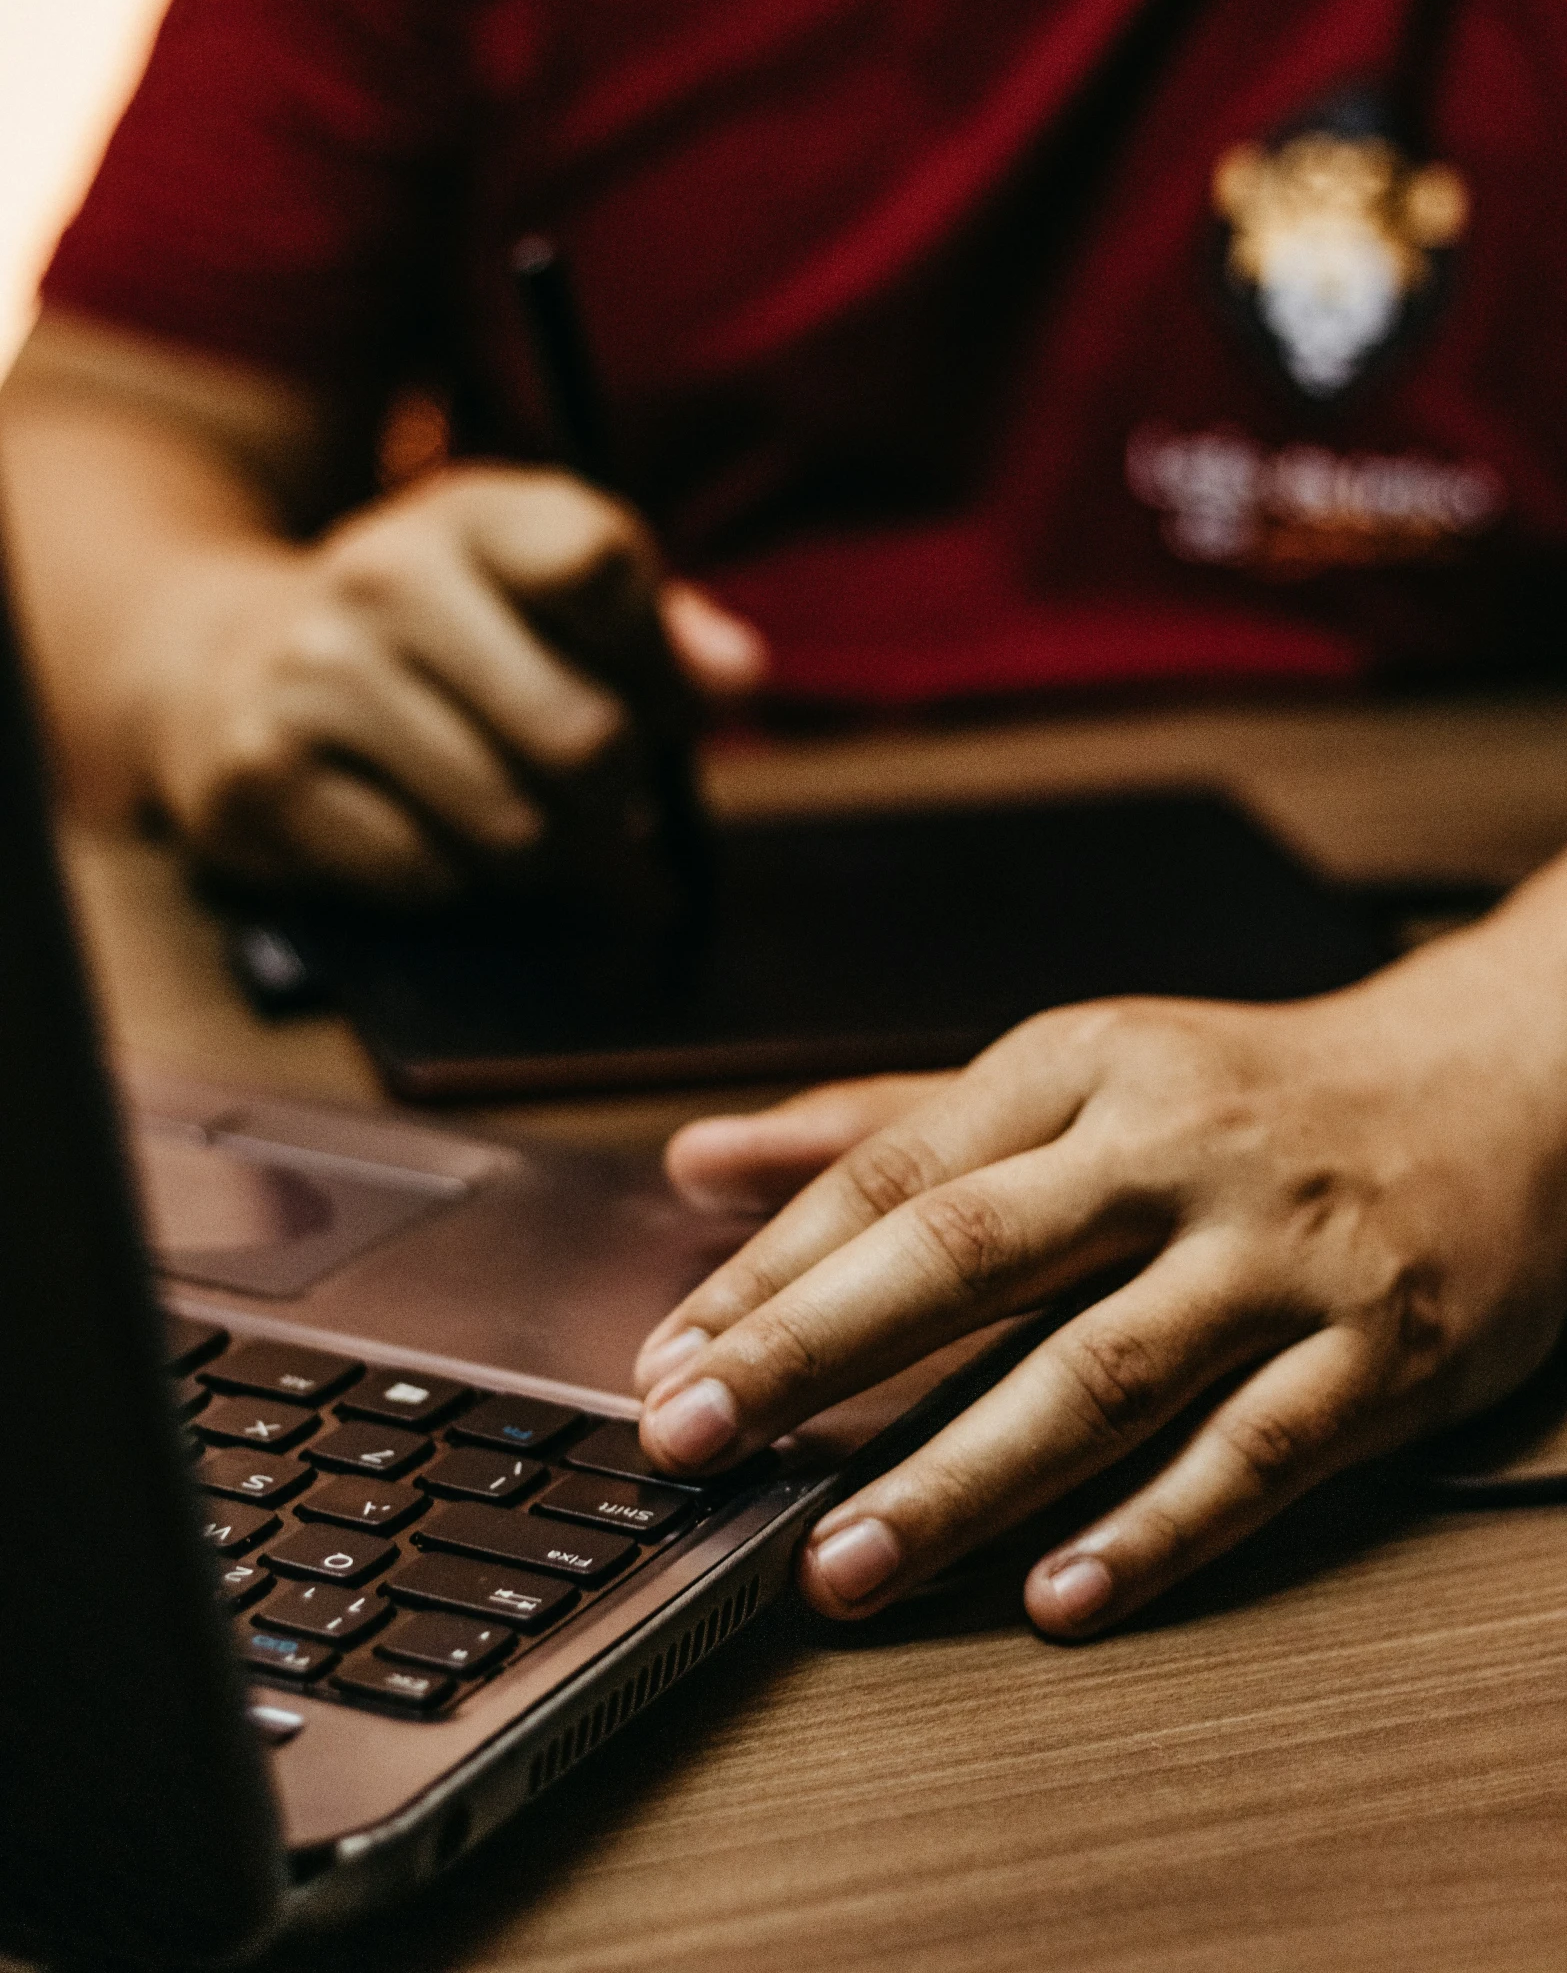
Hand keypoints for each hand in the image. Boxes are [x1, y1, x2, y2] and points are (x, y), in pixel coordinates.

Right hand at [136, 465, 765, 899]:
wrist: (230, 660)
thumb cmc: (444, 635)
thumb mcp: (546, 593)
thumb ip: (661, 629)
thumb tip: (741, 677)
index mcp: (474, 512)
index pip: (600, 566)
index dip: (664, 667)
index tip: (665, 707)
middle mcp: (382, 574)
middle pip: (580, 736)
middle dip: (619, 795)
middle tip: (613, 804)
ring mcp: (312, 675)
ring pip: (510, 825)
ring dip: (547, 852)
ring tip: (533, 823)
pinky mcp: (263, 778)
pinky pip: (424, 874)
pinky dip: (453, 878)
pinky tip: (435, 831)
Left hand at [635, 895, 1566, 1637]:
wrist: (1495, 1091)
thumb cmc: (1245, 1094)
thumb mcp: (1071, 1069)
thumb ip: (885, 1120)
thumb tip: (697, 1159)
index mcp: (1082, 1064)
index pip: (895, 1171)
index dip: (770, 1270)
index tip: (667, 1359)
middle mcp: (1173, 1147)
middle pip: (970, 1253)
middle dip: (815, 1352)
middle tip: (693, 1438)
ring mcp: (1280, 1254)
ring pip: (1101, 1372)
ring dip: (960, 1475)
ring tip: (840, 1561)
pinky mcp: (1378, 1352)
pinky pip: (1253, 1454)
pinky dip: (1153, 1532)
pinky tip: (1056, 1597)